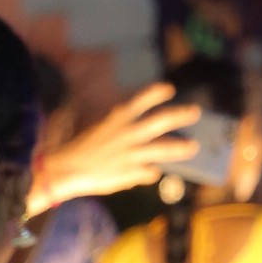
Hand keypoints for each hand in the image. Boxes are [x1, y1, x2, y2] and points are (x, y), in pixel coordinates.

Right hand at [28, 83, 201, 212]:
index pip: (141, 100)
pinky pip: (149, 172)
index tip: (169, 89)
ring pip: (164, 149)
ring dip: (180, 148)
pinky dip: (152, 172)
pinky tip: (155, 173)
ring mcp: (132, 154)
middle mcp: (128, 134)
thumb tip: (138, 131)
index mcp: (117, 119)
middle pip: (161, 121)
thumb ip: (121, 130)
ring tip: (193, 147)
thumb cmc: (80, 149)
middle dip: (181, 115)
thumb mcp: (100, 130)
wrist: (66, 170)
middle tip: (196, 112)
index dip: (157, 93)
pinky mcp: (130, 173)